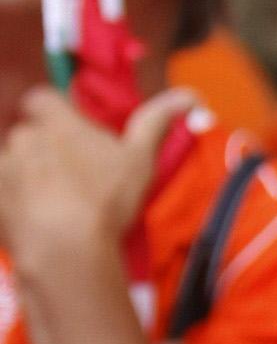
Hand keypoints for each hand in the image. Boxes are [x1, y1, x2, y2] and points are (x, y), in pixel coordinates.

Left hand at [0, 88, 189, 286]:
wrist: (65, 248)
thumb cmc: (106, 198)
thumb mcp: (140, 159)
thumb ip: (156, 123)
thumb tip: (191, 96)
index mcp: (55, 122)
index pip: (41, 98)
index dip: (54, 112)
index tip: (72, 132)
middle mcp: (22, 138)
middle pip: (29, 133)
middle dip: (45, 149)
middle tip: (76, 177)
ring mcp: (4, 168)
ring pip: (15, 164)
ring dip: (29, 176)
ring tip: (58, 204)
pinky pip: (6, 194)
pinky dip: (18, 203)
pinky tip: (40, 221)